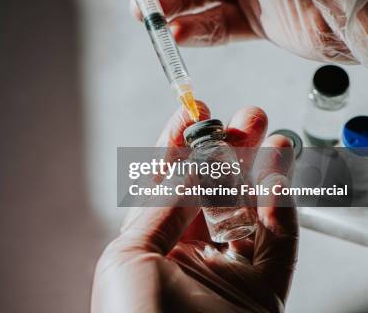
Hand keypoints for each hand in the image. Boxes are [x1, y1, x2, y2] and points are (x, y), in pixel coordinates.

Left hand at [91, 102, 297, 311]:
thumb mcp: (128, 257)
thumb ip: (161, 210)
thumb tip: (186, 168)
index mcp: (147, 248)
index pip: (167, 186)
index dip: (179, 146)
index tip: (193, 113)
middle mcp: (186, 258)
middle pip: (212, 192)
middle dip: (227, 152)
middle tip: (243, 118)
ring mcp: (225, 275)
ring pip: (249, 212)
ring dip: (260, 171)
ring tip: (271, 136)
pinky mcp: (261, 294)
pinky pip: (277, 243)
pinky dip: (280, 207)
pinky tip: (277, 177)